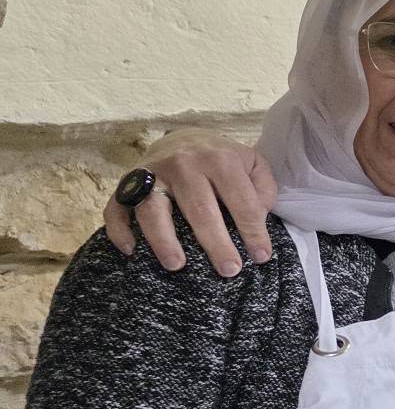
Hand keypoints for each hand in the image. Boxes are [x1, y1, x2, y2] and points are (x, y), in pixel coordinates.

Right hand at [104, 128, 275, 275]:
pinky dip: (120, 229)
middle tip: (229, 270)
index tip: (260, 257)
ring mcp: (152, 173)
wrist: (184, 138)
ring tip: (177, 266)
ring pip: (153, 209)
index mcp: (219, 159)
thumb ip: (263, 188)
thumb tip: (258, 217)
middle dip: (216, 243)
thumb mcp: (252, 164)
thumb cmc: (222, 161)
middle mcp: (184, 163)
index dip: (253, 231)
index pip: (240, 201)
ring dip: (163, 239)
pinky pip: (116, 207)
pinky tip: (131, 250)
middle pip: (199, 209)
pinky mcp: (127, 182)